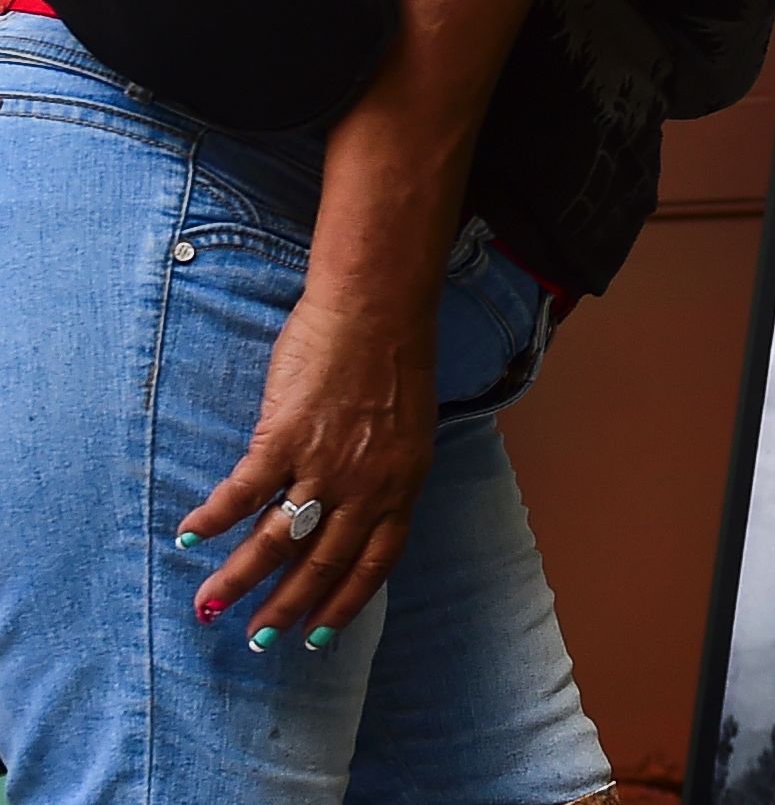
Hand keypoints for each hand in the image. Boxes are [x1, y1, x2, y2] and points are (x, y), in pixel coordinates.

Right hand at [177, 293, 438, 648]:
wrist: (377, 309)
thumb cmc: (395, 363)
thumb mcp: (408, 433)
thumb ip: (384, 476)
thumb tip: (355, 509)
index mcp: (401, 485)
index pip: (374, 561)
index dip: (344, 602)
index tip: (319, 636)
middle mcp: (366, 485)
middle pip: (322, 563)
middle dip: (286, 608)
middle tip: (256, 641)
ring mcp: (325, 463)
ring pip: (277, 538)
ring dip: (240, 578)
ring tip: (209, 606)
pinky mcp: (286, 436)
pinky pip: (244, 490)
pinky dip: (215, 516)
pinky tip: (189, 536)